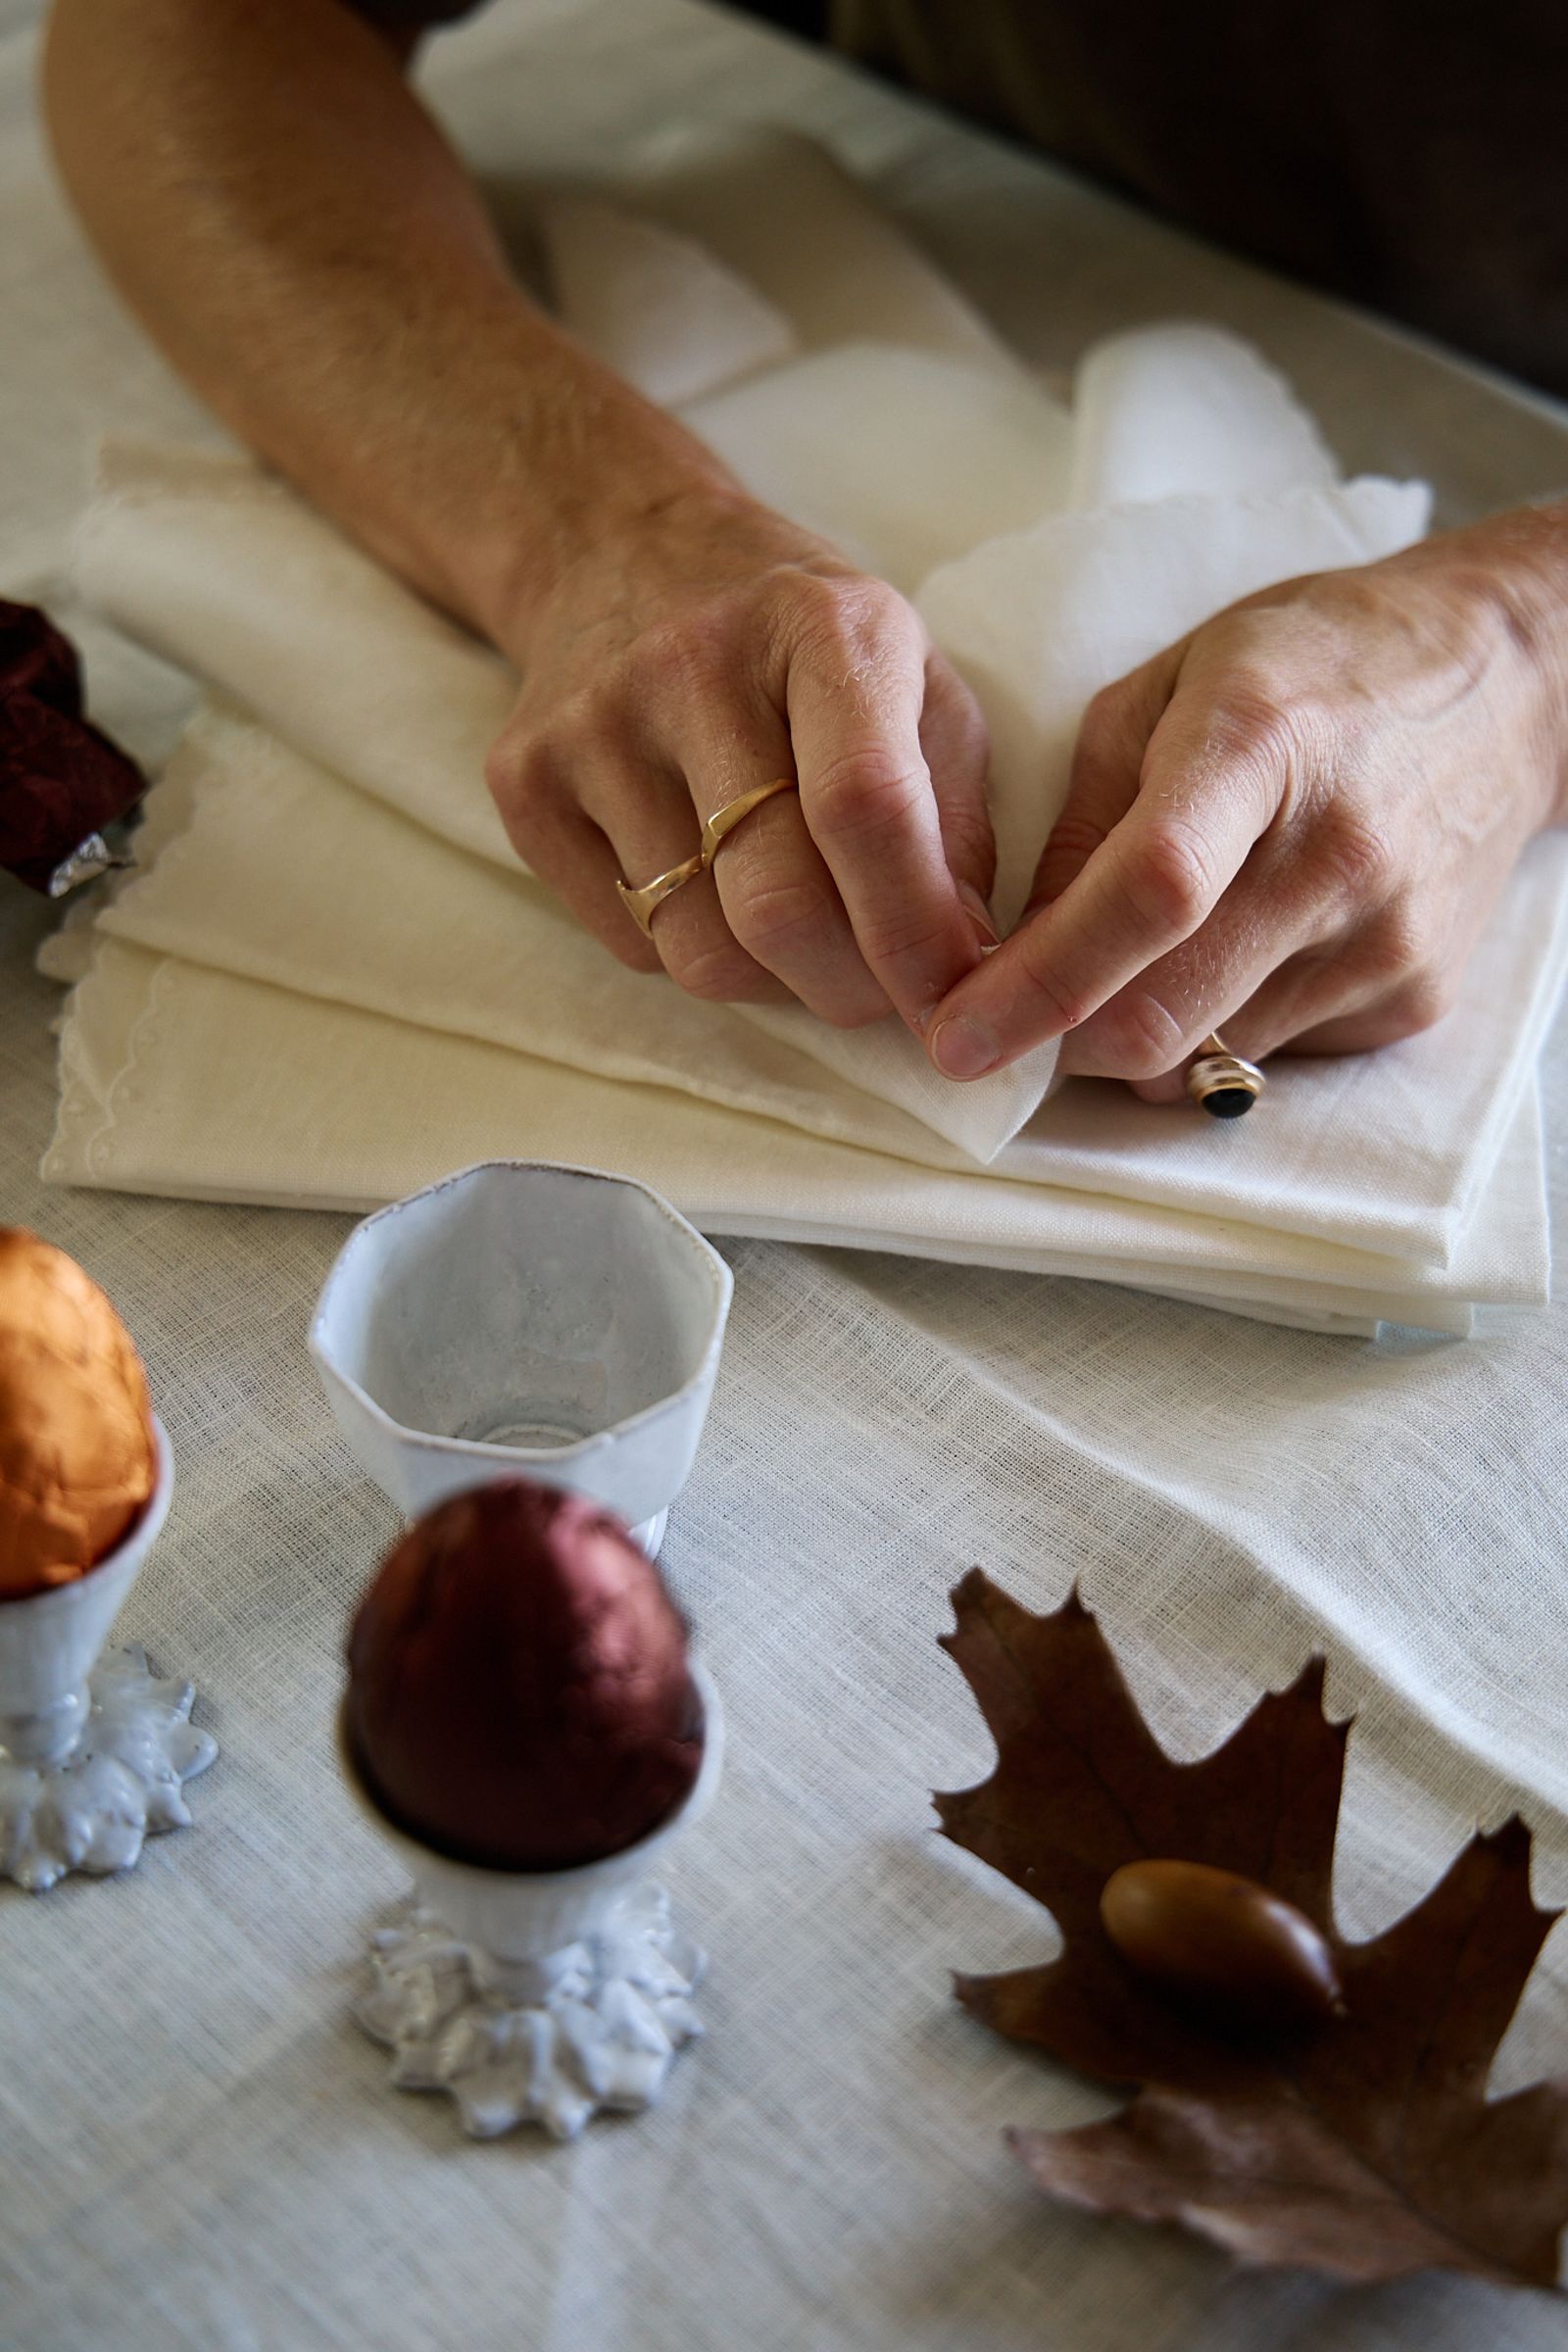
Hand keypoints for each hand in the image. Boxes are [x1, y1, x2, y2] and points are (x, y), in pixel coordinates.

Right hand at [485, 485, 994, 1028]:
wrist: (617, 547)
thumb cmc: (798, 637)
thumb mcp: (911, 676)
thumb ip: (954, 816)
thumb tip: (968, 966)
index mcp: (816, 625)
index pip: (865, 809)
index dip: (915, 932)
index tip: (950, 998)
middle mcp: (691, 666)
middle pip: (775, 906)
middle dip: (847, 987)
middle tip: (877, 989)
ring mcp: (593, 725)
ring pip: (698, 950)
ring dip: (770, 981)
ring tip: (795, 929)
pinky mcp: (524, 780)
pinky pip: (631, 943)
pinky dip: (690, 949)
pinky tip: (709, 885)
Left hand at [923, 510, 1567, 1091]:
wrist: (1508, 686)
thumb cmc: (1311, 668)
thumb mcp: (1163, 691)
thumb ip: (1080, 827)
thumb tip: (1011, 959)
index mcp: (1256, 747)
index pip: (1144, 896)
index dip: (1039, 984)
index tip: (958, 1037)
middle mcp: (1334, 854)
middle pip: (1161, 1018)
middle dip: (1064, 1040)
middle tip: (1029, 1007)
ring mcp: (1386, 937)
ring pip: (1208, 1058)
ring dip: (1145, 1033)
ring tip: (1159, 947)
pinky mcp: (1415, 995)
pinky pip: (1273, 1056)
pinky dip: (1225, 1026)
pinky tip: (1250, 943)